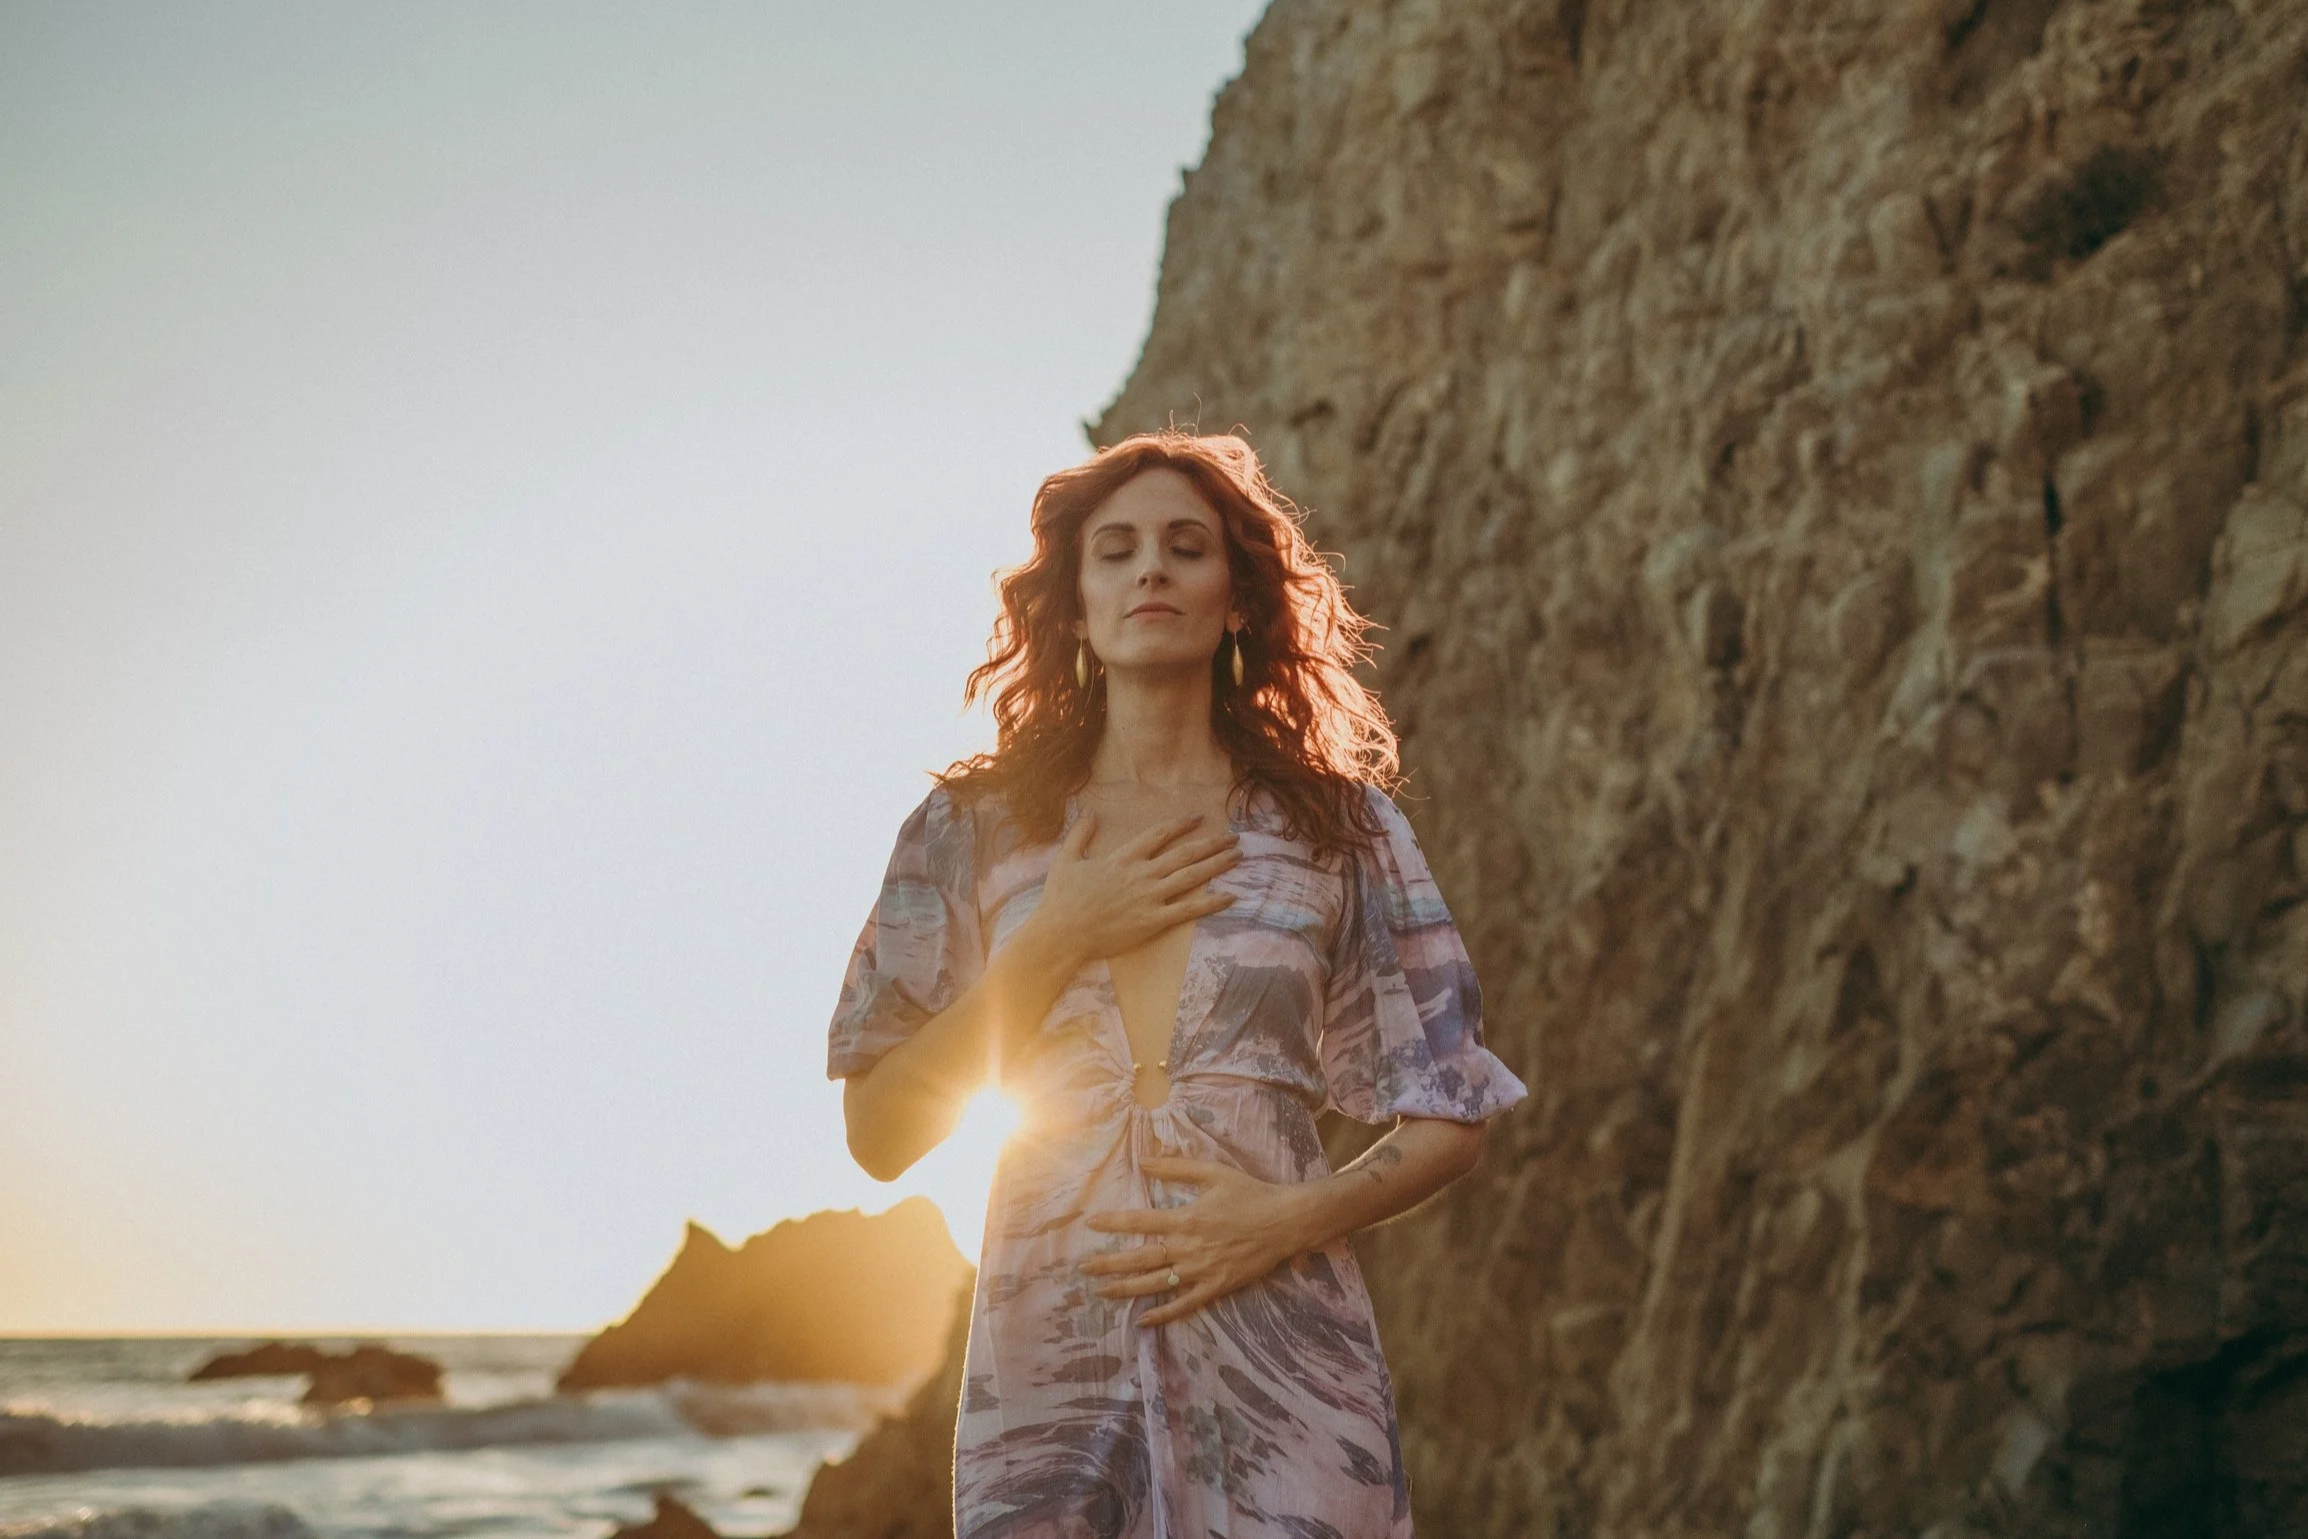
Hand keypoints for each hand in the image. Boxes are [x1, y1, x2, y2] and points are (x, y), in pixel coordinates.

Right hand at [1029, 811, 1238, 965]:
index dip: (1181, 824)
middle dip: (1212, 843)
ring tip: (1238, 857)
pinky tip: (1231, 896)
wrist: (1062, 933)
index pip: (1159, 834)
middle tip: (1234, 837)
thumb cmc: (1061, 899)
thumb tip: (1089, 811)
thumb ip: (1080, 834)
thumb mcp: (1066, 859)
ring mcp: (1149, 897)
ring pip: (1192, 877)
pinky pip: (1189, 910)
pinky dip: (1212, 903)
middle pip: (1185, 853)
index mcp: (1123, 858)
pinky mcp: (1153, 921)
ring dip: (1217, 865)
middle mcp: (1141, 874)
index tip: (1199, 818)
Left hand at [1079, 1157, 1310, 1326]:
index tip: (1091, 1224)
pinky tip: (1142, 1320)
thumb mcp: (1213, 1173)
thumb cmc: (1250, 1194)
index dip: (1113, 1223)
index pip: (1140, 1222)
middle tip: (1084, 1268)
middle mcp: (1189, 1248)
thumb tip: (1144, 1160)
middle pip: (1141, 1259)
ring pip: (1156, 1284)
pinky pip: (1184, 1304)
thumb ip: (1176, 1167)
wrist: (1286, 1222)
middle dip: (1109, 1264)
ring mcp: (1202, 1271)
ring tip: (1102, 1292)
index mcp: (1186, 1219)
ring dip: (1127, 1289)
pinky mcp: (1216, 1287)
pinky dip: (1162, 1314)